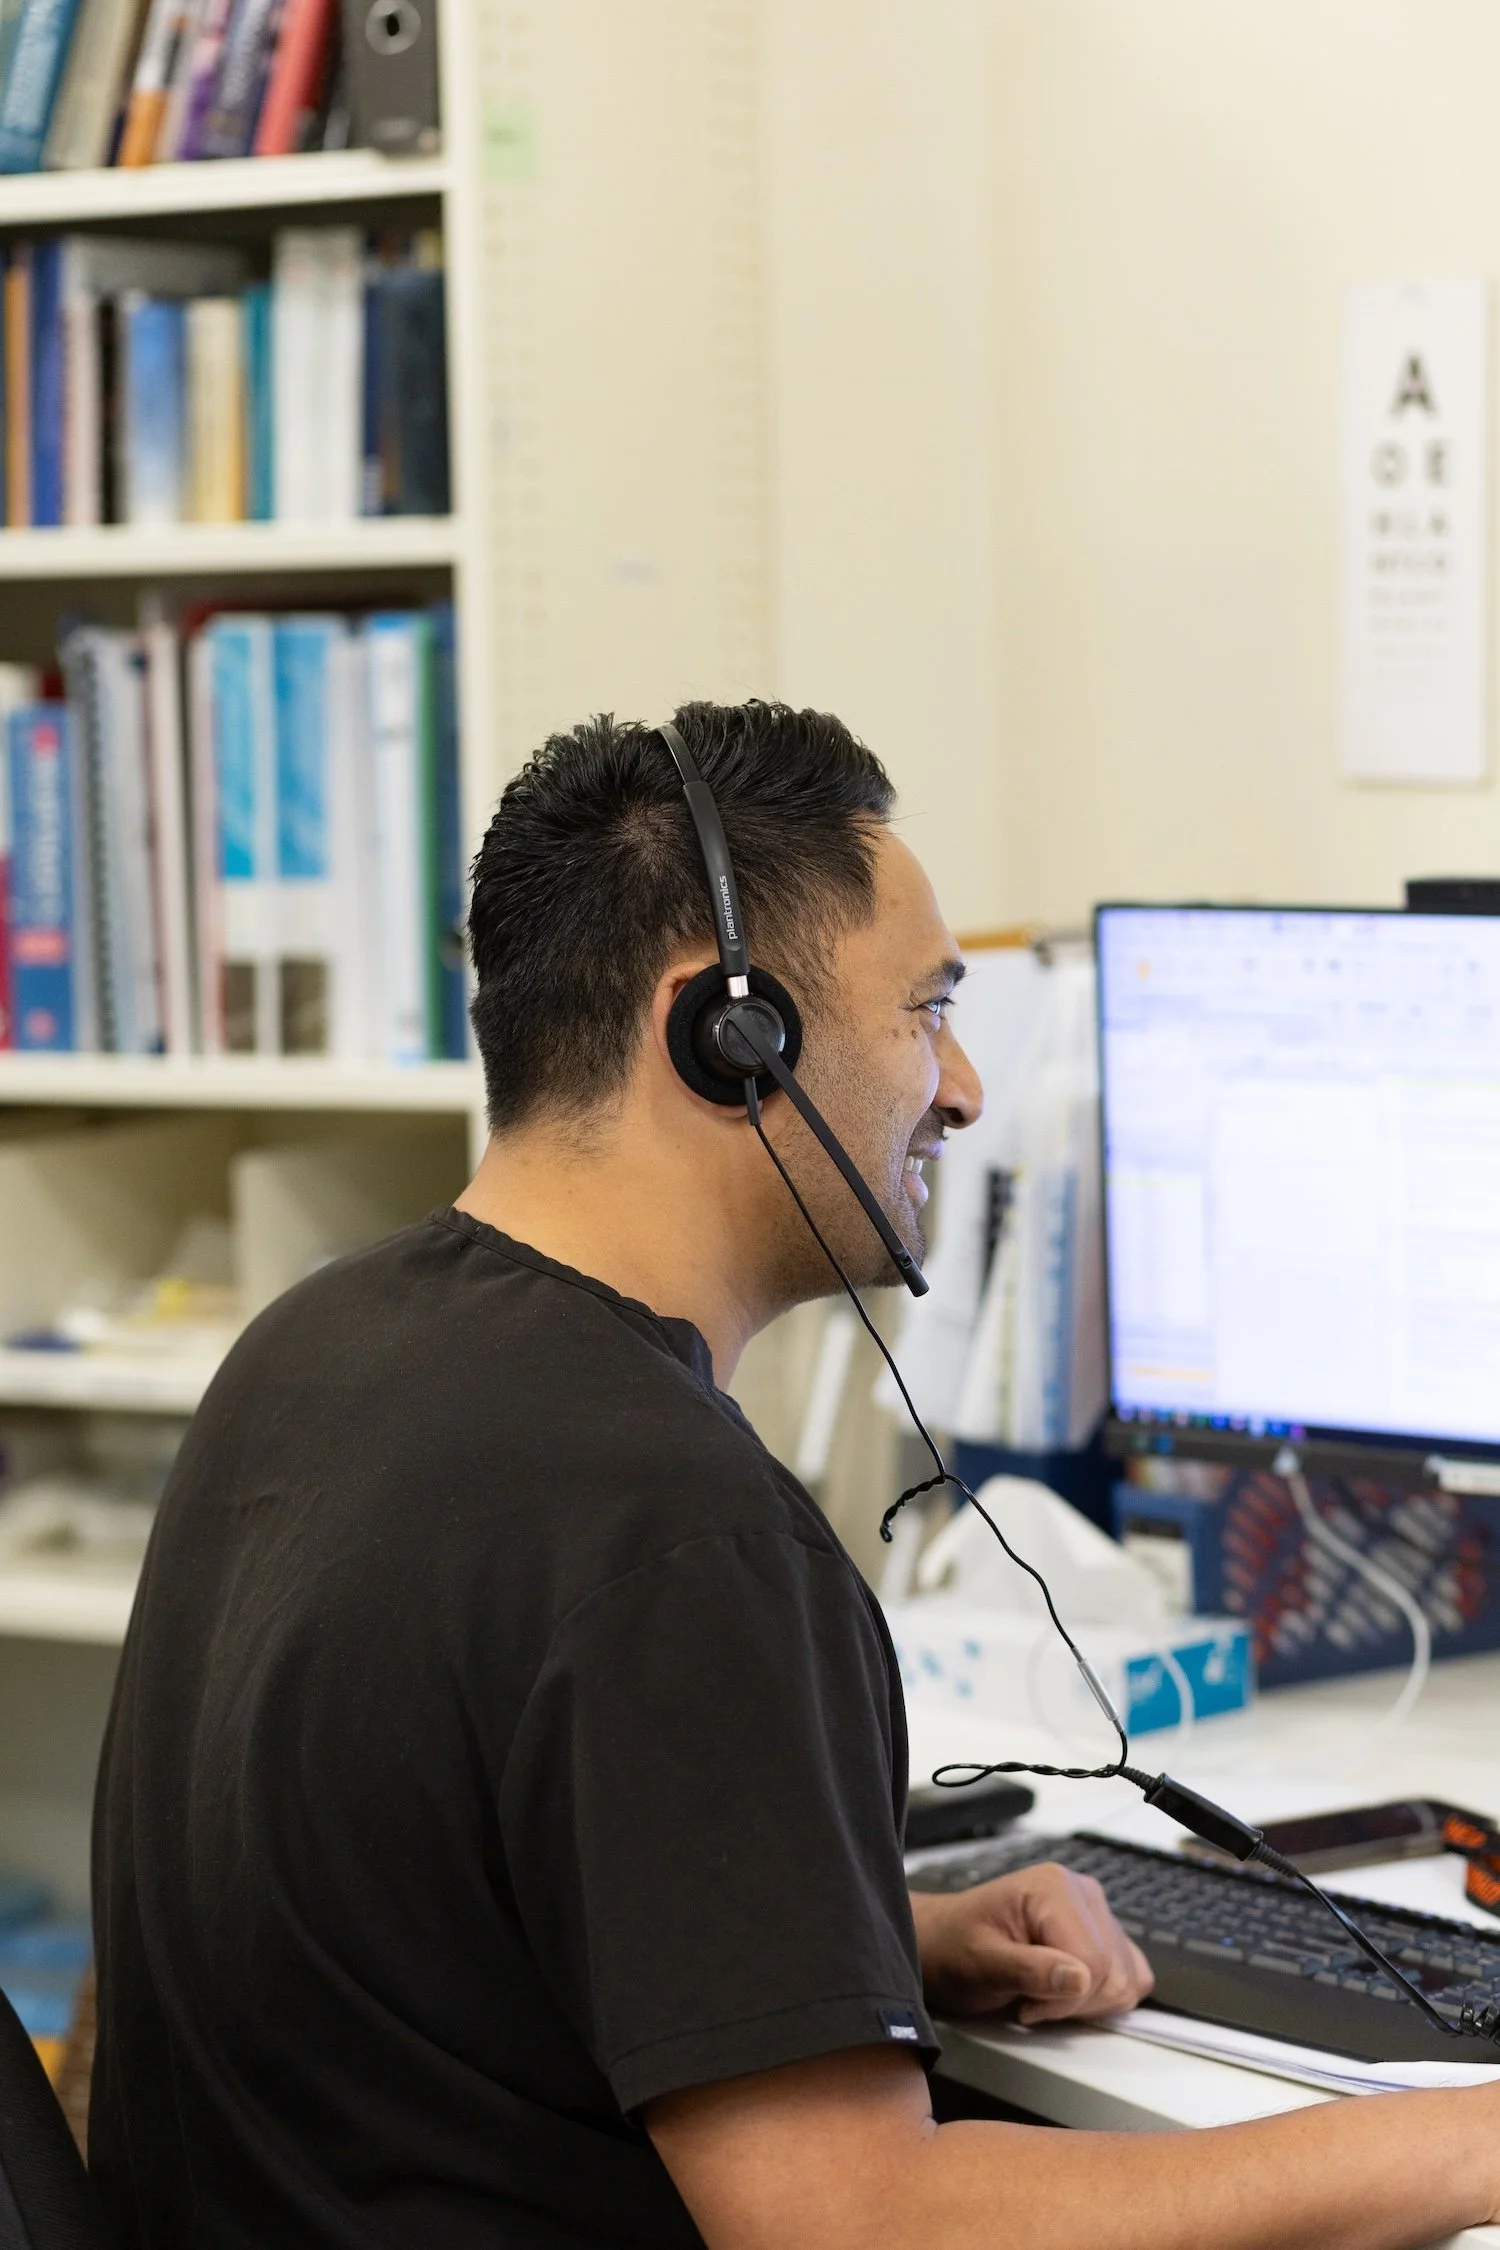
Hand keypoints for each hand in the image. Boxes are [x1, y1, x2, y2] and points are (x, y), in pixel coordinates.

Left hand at [909, 1863, 1153, 2025]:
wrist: (944, 1943)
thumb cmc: (956, 1948)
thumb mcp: (981, 1963)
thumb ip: (1030, 1970)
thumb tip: (1080, 1978)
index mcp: (1055, 1889)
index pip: (1094, 1963)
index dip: (1063, 2001)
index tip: (1025, 2004)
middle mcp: (1083, 1893)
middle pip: (1114, 1974)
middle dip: (1072, 2003)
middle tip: (1029, 1998)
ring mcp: (1097, 1913)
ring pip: (1127, 1980)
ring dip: (1085, 2003)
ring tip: (1042, 1992)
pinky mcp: (1103, 1935)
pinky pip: (1132, 1975)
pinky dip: (1103, 1997)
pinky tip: (1066, 1991)